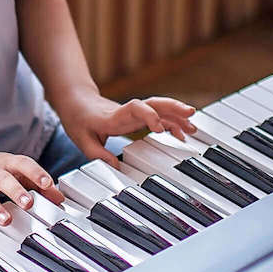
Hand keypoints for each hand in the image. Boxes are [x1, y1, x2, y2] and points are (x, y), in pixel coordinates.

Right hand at [0, 148, 66, 235]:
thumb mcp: (14, 169)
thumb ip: (36, 181)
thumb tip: (59, 198)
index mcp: (8, 163)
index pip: (24, 164)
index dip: (36, 173)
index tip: (48, 184)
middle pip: (5, 180)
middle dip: (17, 192)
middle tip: (28, 203)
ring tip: (6, 220)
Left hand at [59, 91, 198, 166]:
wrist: (78, 103)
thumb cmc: (80, 120)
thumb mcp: (82, 139)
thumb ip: (98, 154)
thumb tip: (116, 168)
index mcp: (114, 116)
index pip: (133, 109)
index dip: (148, 115)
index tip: (159, 127)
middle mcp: (128, 111)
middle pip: (154, 103)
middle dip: (173, 108)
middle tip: (191, 114)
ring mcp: (135, 112)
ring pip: (160, 108)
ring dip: (177, 115)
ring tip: (194, 127)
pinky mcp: (139, 116)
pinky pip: (159, 116)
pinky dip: (173, 123)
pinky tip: (183, 133)